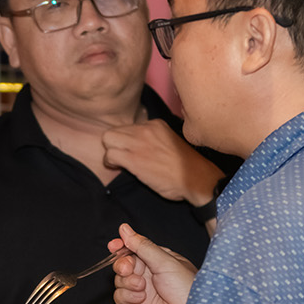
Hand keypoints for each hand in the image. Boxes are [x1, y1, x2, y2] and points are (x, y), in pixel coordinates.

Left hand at [101, 119, 223, 206]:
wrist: (196, 179)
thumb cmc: (186, 167)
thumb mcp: (170, 142)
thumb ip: (154, 139)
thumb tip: (138, 146)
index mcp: (155, 124)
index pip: (128, 127)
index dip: (126, 140)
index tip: (131, 151)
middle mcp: (145, 129)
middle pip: (114, 130)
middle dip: (114, 144)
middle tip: (120, 157)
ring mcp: (139, 142)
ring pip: (108, 139)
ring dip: (110, 152)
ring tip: (118, 163)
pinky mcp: (134, 158)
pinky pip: (110, 155)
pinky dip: (110, 162)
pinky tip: (119, 168)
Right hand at [111, 223, 196, 303]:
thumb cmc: (187, 289)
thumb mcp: (166, 262)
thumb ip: (142, 246)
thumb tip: (125, 229)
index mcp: (159, 260)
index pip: (135, 249)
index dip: (122, 246)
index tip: (114, 245)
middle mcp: (149, 275)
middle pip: (124, 264)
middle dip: (123, 264)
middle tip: (128, 268)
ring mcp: (141, 292)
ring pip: (119, 280)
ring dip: (127, 281)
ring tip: (141, 286)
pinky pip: (120, 297)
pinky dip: (126, 295)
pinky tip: (140, 298)